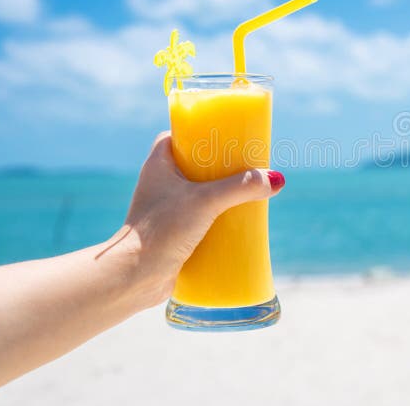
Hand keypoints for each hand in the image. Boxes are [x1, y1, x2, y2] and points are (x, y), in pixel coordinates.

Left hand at [108, 131, 284, 308]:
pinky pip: (200, 218)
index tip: (226, 136)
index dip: (201, 133)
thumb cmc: (161, 230)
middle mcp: (160, 185)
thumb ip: (240, 188)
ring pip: (199, 193)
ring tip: (248, 192)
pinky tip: (238, 221)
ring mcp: (166, 210)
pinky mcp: (174, 233)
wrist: (135, 277)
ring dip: (222, 194)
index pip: (179, 136)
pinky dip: (218, 217)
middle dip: (221, 166)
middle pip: (195, 165)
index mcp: (158, 165)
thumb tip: (275, 179)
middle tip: (246, 164)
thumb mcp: (206, 202)